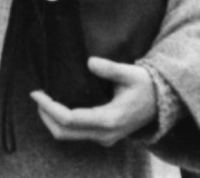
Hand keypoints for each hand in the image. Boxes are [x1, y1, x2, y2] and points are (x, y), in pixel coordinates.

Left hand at [30, 57, 157, 145]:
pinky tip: (59, 107)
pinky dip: (62, 123)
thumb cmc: (146, 86)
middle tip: (37, 96)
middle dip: (45, 116)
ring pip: (68, 136)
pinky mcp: (104, 136)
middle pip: (64, 132)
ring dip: (52, 121)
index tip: (37, 93)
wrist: (163, 104)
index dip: (49, 107)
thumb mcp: (130, 74)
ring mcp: (104, 138)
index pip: (69, 119)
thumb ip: (110, 69)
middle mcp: (104, 133)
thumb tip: (89, 62)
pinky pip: (76, 134)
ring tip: (44, 101)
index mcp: (109, 119)